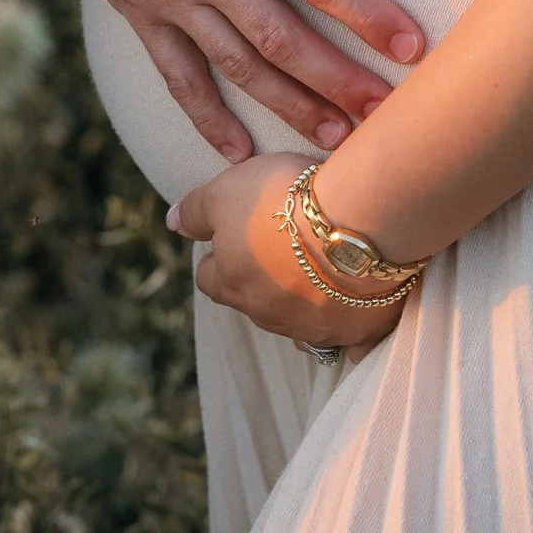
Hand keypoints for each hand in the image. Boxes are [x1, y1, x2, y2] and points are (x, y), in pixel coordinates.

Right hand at [44, 0, 424, 157]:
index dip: (368, 14)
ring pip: (238, 68)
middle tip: (387, 118)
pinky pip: (177, 77)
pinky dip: (207, 118)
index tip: (413, 47)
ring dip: (289, 107)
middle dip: (339, 81)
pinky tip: (239, 152)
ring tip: (337, 141)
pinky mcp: (140, 13)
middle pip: (284, 39)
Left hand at [169, 152, 413, 352]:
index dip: (219, 258)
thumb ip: (197, 210)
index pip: (210, 279)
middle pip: (253, 303)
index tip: (236, 239)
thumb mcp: (227, 191)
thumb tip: (173, 223)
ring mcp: (314, 328)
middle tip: (280, 250)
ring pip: (297, 323)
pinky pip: (347, 341)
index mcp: (232, 283)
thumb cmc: (284, 201)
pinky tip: (355, 311)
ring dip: (302, 302)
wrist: (359, 221)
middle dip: (260, 282)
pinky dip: (347, 326)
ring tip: (321, 273)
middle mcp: (267, 315)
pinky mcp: (357, 332)